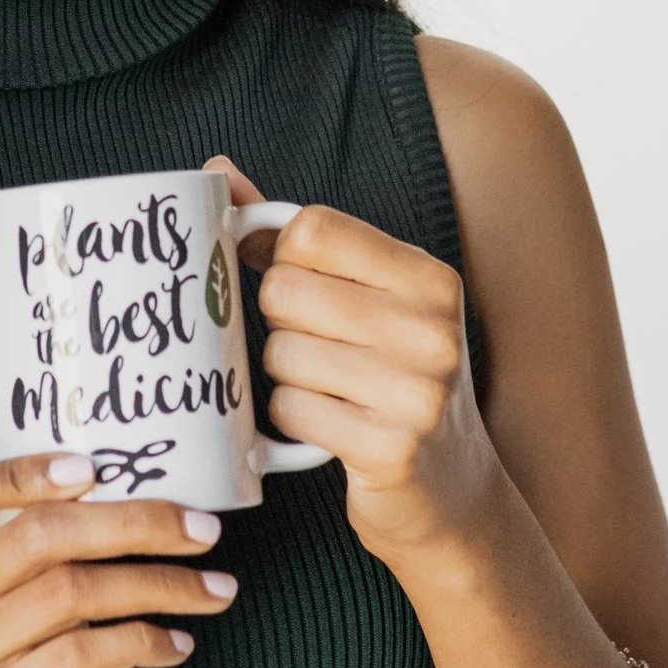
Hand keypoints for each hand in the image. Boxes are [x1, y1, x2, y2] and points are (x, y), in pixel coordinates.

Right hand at [0, 454, 236, 667]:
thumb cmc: (38, 655)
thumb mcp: (37, 587)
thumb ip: (64, 538)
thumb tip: (167, 487)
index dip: (14, 472)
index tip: (93, 468)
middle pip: (36, 536)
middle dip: (134, 525)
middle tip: (205, 531)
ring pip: (69, 595)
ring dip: (158, 586)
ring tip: (216, 590)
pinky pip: (77, 660)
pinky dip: (141, 644)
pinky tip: (179, 645)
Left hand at [210, 156, 500, 562]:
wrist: (451, 493)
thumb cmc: (391, 380)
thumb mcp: (367, 300)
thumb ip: (293, 237)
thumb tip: (216, 174)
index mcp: (429, 278)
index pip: (311, 227)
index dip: (283, 258)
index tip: (303, 288)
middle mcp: (433, 328)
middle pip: (285, 289)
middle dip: (279, 322)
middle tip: (316, 348)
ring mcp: (418, 392)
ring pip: (279, 352)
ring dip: (284, 375)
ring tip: (328, 390)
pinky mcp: (391, 450)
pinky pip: (289, 410)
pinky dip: (292, 420)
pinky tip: (328, 428)